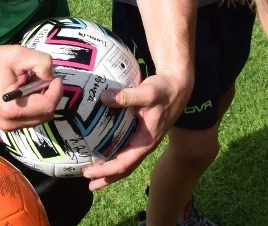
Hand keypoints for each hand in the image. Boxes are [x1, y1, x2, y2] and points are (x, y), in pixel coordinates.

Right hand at [0, 44, 62, 130]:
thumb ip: (41, 62)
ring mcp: (7, 126)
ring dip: (43, 100)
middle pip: (46, 114)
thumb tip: (51, 76)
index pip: (48, 106)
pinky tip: (26, 91)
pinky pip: (30, 118)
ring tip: (32, 83)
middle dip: (50, 95)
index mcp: (12, 109)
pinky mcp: (6, 124)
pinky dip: (35, 105)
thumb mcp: (18, 54)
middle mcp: (10, 123)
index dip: (57, 90)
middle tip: (43, 78)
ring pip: (39, 118)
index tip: (55, 76)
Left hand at [82, 71, 187, 189]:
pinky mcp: (141, 130)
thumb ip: (126, 96)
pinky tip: (102, 148)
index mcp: (146, 141)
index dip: (105, 170)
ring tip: (93, 172)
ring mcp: (143, 138)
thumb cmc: (165, 90)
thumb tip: (104, 98)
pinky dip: (113, 152)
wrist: (178, 85)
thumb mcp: (147, 93)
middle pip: (124, 168)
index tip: (89, 173)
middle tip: (89, 184)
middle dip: (107, 177)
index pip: (124, 163)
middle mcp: (144, 144)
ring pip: (125, 159)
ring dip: (110, 168)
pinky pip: (125, 147)